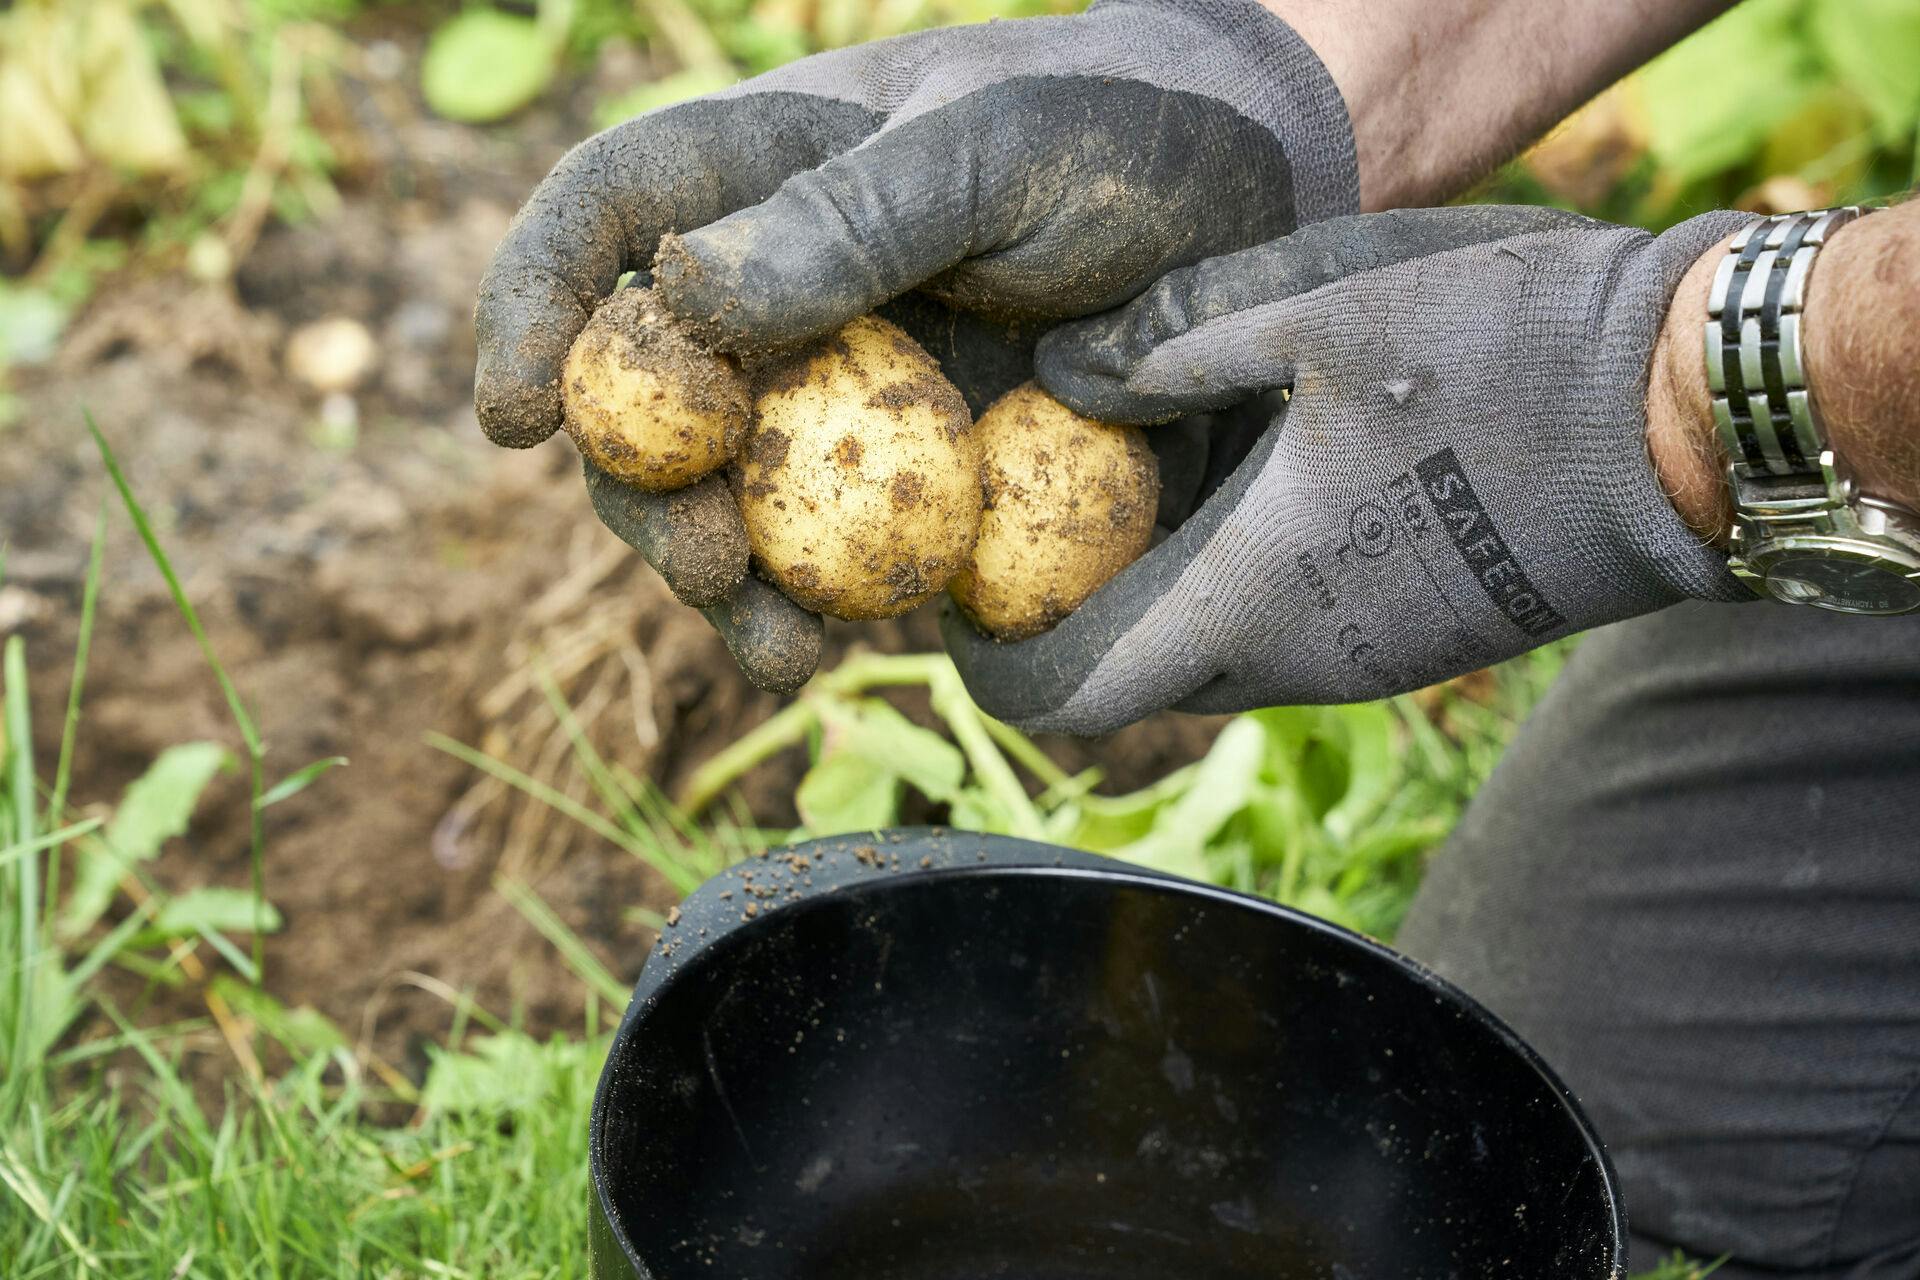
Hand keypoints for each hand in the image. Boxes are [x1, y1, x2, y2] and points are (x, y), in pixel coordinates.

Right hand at [474, 0, 1355, 691]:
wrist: (1268, 207)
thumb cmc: (1127, 134)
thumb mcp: (999, 150)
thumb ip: (850, 219)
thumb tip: (685, 300)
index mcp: (768, 173)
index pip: (605, 215)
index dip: (532, 304)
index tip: (511, 415)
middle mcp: (782, 289)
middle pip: (645, 391)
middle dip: (642, 487)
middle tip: (698, 555)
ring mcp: (844, 390)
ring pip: (726, 492)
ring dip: (719, 576)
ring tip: (769, 642)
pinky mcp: (915, 471)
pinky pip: (832, 548)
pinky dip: (813, 605)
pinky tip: (824, 648)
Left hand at [942, 204, 1756, 733]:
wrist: (1689, 420)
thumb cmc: (1505, 351)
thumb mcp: (1314, 311)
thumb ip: (1167, 345)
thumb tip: (1060, 374)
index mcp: (1253, 596)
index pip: (1072, 697)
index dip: (993, 667)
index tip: (957, 603)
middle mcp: (1297, 659)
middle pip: (1132, 681)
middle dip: (1067, 621)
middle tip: (1037, 519)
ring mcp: (1362, 661)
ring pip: (1207, 658)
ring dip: (1153, 595)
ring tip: (1136, 481)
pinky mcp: (1412, 638)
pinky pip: (1280, 635)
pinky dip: (1228, 586)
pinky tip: (1242, 484)